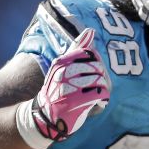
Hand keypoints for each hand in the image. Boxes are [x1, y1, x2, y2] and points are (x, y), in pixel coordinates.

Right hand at [18, 28, 110, 148]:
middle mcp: (63, 73)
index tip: (89, 72)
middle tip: (93, 86)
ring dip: (101, 89)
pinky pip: (101, 94)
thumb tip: (90, 31)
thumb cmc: (59, 90)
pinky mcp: (75, 103)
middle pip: (97, 67)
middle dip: (100, 77)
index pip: (88, 53)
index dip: (94, 62)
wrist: (46, 117)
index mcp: (60, 63)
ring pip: (100, 80)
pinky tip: (96, 102)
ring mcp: (68, 88)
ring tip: (93, 94)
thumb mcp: (63, 67)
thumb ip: (77, 49)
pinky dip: (102, 99)